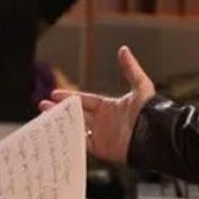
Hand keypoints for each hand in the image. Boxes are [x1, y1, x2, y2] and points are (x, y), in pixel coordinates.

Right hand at [39, 45, 153, 165]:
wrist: (155, 136)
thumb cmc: (149, 112)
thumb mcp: (140, 86)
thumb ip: (130, 68)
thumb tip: (123, 49)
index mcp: (109, 106)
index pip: (85, 100)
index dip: (69, 97)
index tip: (54, 94)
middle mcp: (103, 121)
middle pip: (76, 114)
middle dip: (59, 110)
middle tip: (42, 105)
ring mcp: (101, 135)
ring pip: (75, 128)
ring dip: (60, 124)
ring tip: (44, 118)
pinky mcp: (101, 149)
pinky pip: (81, 144)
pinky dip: (69, 139)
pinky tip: (56, 135)